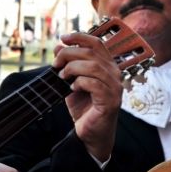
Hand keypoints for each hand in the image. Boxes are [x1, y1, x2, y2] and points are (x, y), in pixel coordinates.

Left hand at [52, 32, 122, 163]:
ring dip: (72, 68)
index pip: (96, 43)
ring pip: (93, 66)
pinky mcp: (110, 100)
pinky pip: (93, 83)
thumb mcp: (72, 82)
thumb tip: (59, 47)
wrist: (90, 134)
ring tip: (62, 77)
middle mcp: (114, 74)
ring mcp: (114, 87)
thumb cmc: (83, 108)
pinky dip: (79, 83)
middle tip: (56, 64)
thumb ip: (68, 65)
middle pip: (91, 52)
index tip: (62, 38)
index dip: (79, 37)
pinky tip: (72, 89)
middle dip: (69, 54)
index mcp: (107, 66)